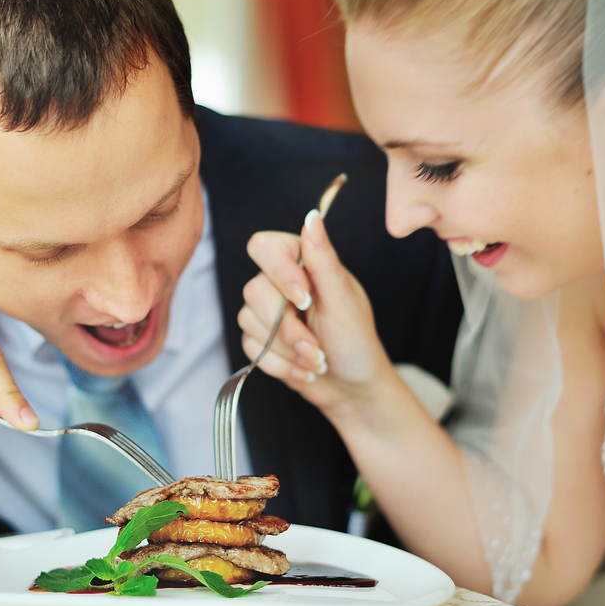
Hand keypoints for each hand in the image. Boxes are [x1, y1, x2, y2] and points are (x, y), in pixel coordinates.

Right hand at [240, 211, 400, 418]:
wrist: (352, 387)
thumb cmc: (356, 342)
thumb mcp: (343, 301)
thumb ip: (324, 259)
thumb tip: (312, 217)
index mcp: (303, 263)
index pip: (264, 246)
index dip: (278, 273)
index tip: (304, 300)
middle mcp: (280, 283)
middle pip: (254, 290)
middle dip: (287, 327)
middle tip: (316, 345)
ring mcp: (267, 312)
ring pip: (248, 321)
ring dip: (286, 349)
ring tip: (316, 359)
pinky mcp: (259, 340)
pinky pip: (250, 348)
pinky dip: (280, 365)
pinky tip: (304, 370)